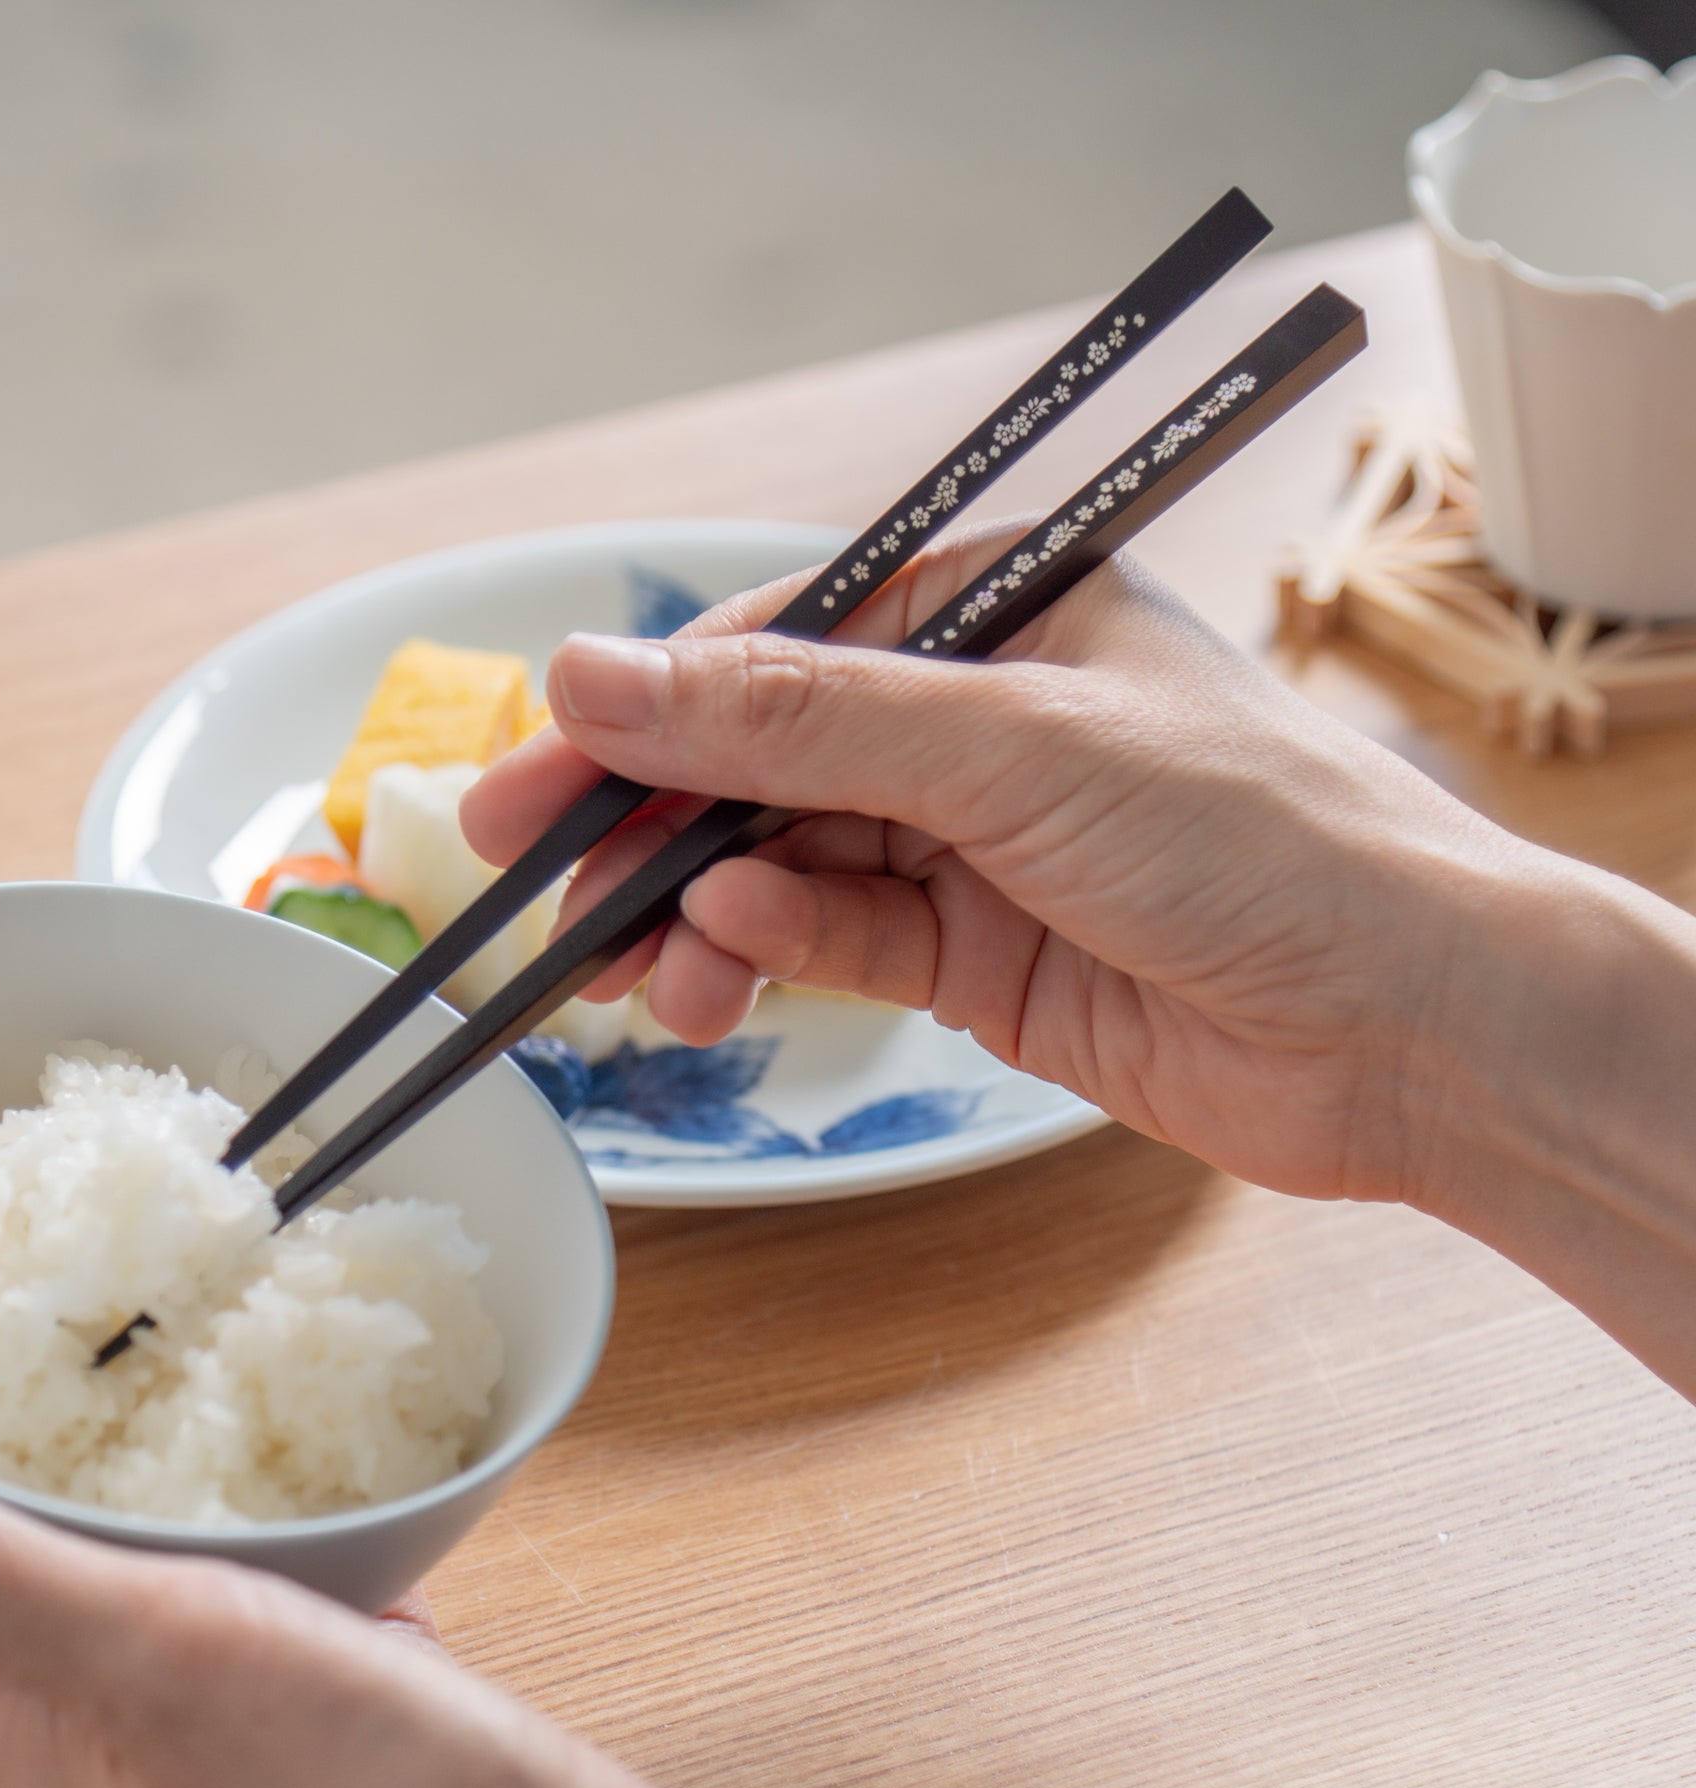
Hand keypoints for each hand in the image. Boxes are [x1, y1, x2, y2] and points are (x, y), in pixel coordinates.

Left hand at [0, 1433, 881, 1787]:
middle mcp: (120, 1772)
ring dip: (97, 1530)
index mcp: (45, 1757)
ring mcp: (233, 1760)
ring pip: (122, 1634)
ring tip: (119, 1418)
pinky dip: (234, 1558)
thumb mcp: (150, 1657)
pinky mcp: (336, 1742)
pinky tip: (294, 1505)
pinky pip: (248, 1635)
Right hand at [466, 531, 1533, 1206]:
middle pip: (758, 756)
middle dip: (646, 821)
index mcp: (997, 611)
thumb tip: (596, 672)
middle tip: (533, 884)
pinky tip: (734, 967)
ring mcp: (970, 842)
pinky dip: (773, 951)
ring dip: (695, 910)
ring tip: (637, 971)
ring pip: (778, 860)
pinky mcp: (973, 954)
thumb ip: (796, 718)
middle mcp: (974, 720)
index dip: (642, 705)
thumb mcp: (1008, 746)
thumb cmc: (1252, 836)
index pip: (776, 642)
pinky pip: (833, 937)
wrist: (1399, 1030)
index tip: (532, 767)